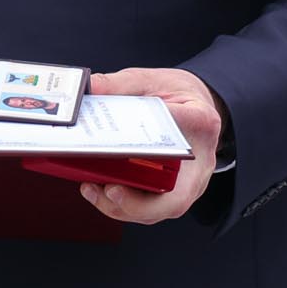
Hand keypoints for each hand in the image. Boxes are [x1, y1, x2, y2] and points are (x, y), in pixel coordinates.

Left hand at [78, 67, 226, 223]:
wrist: (193, 103)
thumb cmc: (175, 94)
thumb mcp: (148, 79)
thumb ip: (118, 85)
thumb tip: (86, 91)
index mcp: (199, 120)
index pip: (185, 132)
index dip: (163, 144)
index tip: (132, 147)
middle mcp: (199, 161)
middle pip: (176, 196)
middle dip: (139, 202)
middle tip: (110, 190)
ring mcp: (189, 181)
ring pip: (160, 208)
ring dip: (124, 207)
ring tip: (93, 189)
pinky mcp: (174, 190)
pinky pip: (151, 205)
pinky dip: (123, 204)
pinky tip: (98, 189)